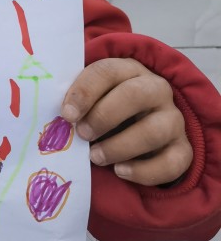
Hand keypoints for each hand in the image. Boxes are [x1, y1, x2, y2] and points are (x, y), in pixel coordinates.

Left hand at [61, 57, 192, 185]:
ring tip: (95, 157)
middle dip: (104, 116)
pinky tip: (120, 171)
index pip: (107, 71)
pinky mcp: (183, 149)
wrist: (138, 126)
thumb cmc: (104, 106)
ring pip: (154, 131)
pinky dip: (144, 171)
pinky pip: (172, 163)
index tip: (67, 114)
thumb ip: (77, 101)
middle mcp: (156, 89)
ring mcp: (173, 119)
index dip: (85, 91)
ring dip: (120, 146)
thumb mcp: (91, 97)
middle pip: (135, 95)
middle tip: (82, 134)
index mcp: (128, 69)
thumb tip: (57, 115)